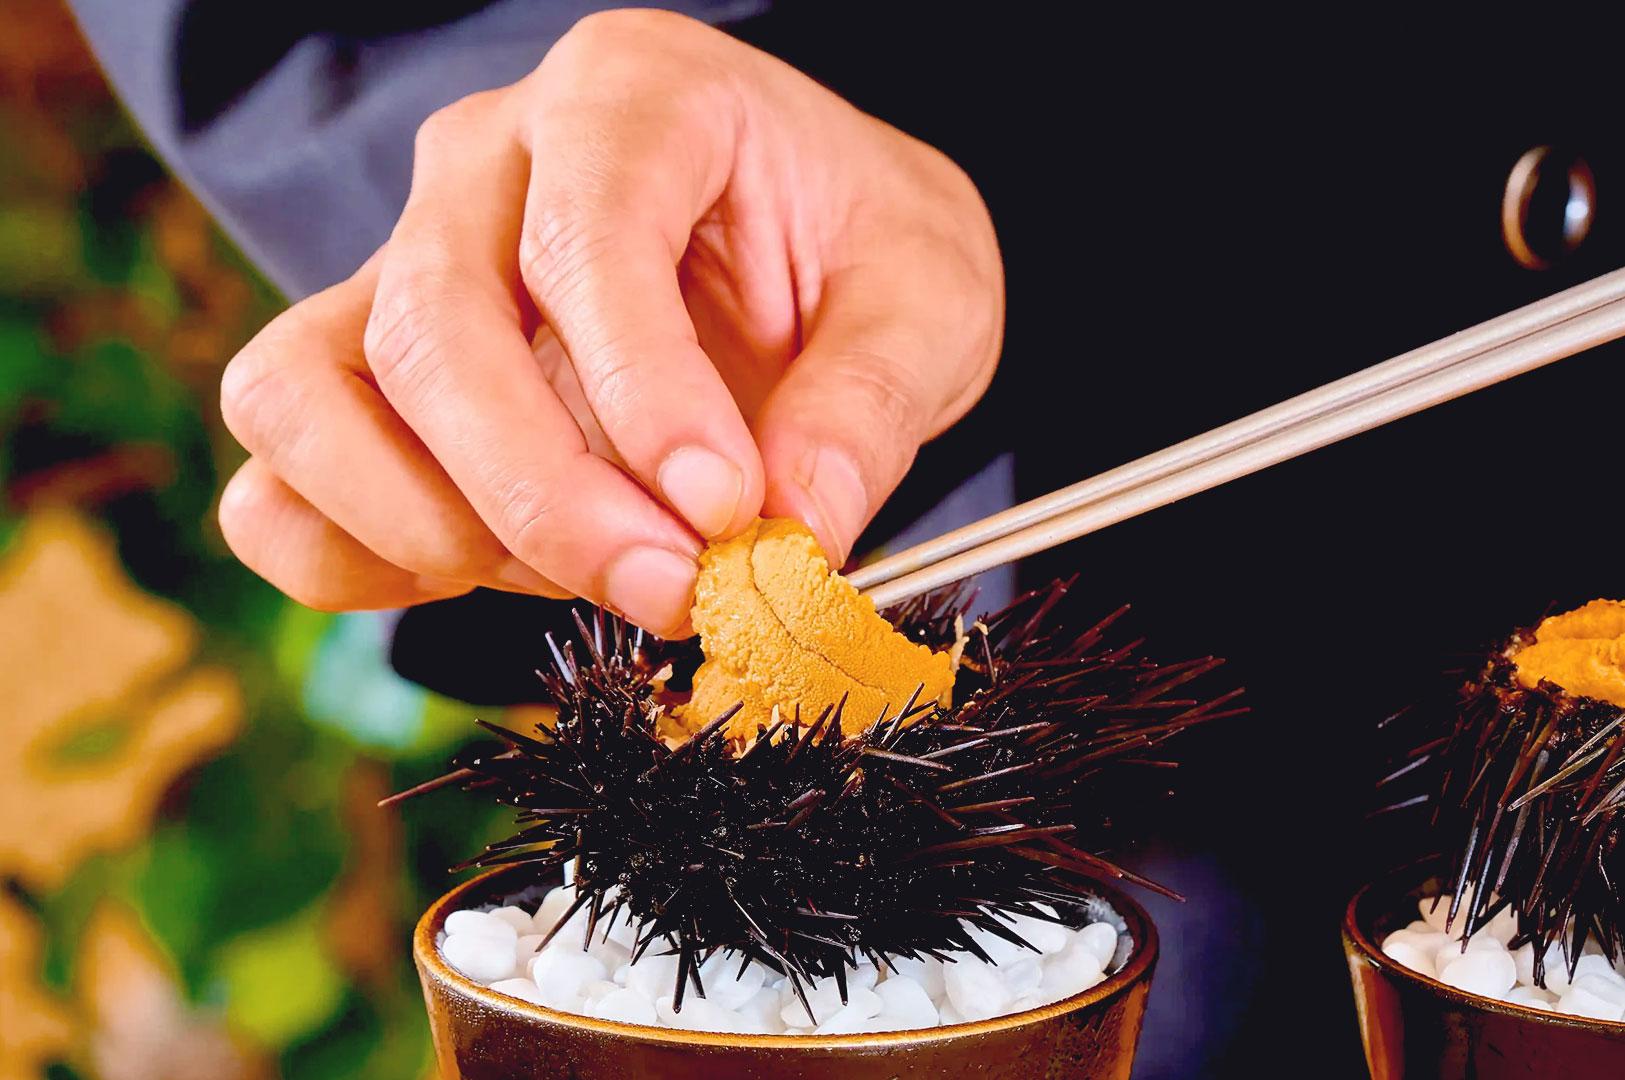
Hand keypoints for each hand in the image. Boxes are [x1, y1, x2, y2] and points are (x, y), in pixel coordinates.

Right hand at [217, 9, 1002, 636]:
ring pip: (302, 391)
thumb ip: (868, 404)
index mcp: (631, 96)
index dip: (641, 388)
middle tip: (672, 587)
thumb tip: (794, 535)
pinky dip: (347, 553)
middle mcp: (485, 166)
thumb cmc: (857, 247)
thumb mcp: (925, 297)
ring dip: (426, 523)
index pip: (584, 231)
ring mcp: (400, 266)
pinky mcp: (363, 376)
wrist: (809, 246)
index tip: (725, 508)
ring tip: (581, 573)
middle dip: (545, 493)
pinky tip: (477, 575)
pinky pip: (278, 469)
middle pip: (431, 326)